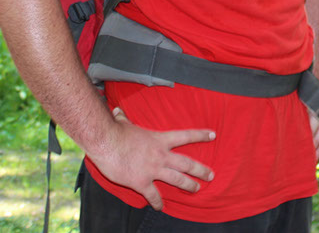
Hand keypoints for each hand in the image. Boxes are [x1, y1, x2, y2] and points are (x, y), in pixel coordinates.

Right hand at [91, 107, 214, 210]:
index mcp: (159, 139)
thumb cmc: (115, 132)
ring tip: (197, 189)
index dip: (201, 135)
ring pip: (177, 179)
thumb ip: (124, 119)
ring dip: (189, 185)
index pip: (185, 136)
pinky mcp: (141, 182)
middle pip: (187, 163)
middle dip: (201, 170)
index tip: (213, 135)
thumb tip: (117, 111)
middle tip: (211, 175)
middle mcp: (160, 155)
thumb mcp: (124, 123)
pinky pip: (153, 195)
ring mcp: (153, 170)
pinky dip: (157, 202)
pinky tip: (160, 207)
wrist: (105, 143)